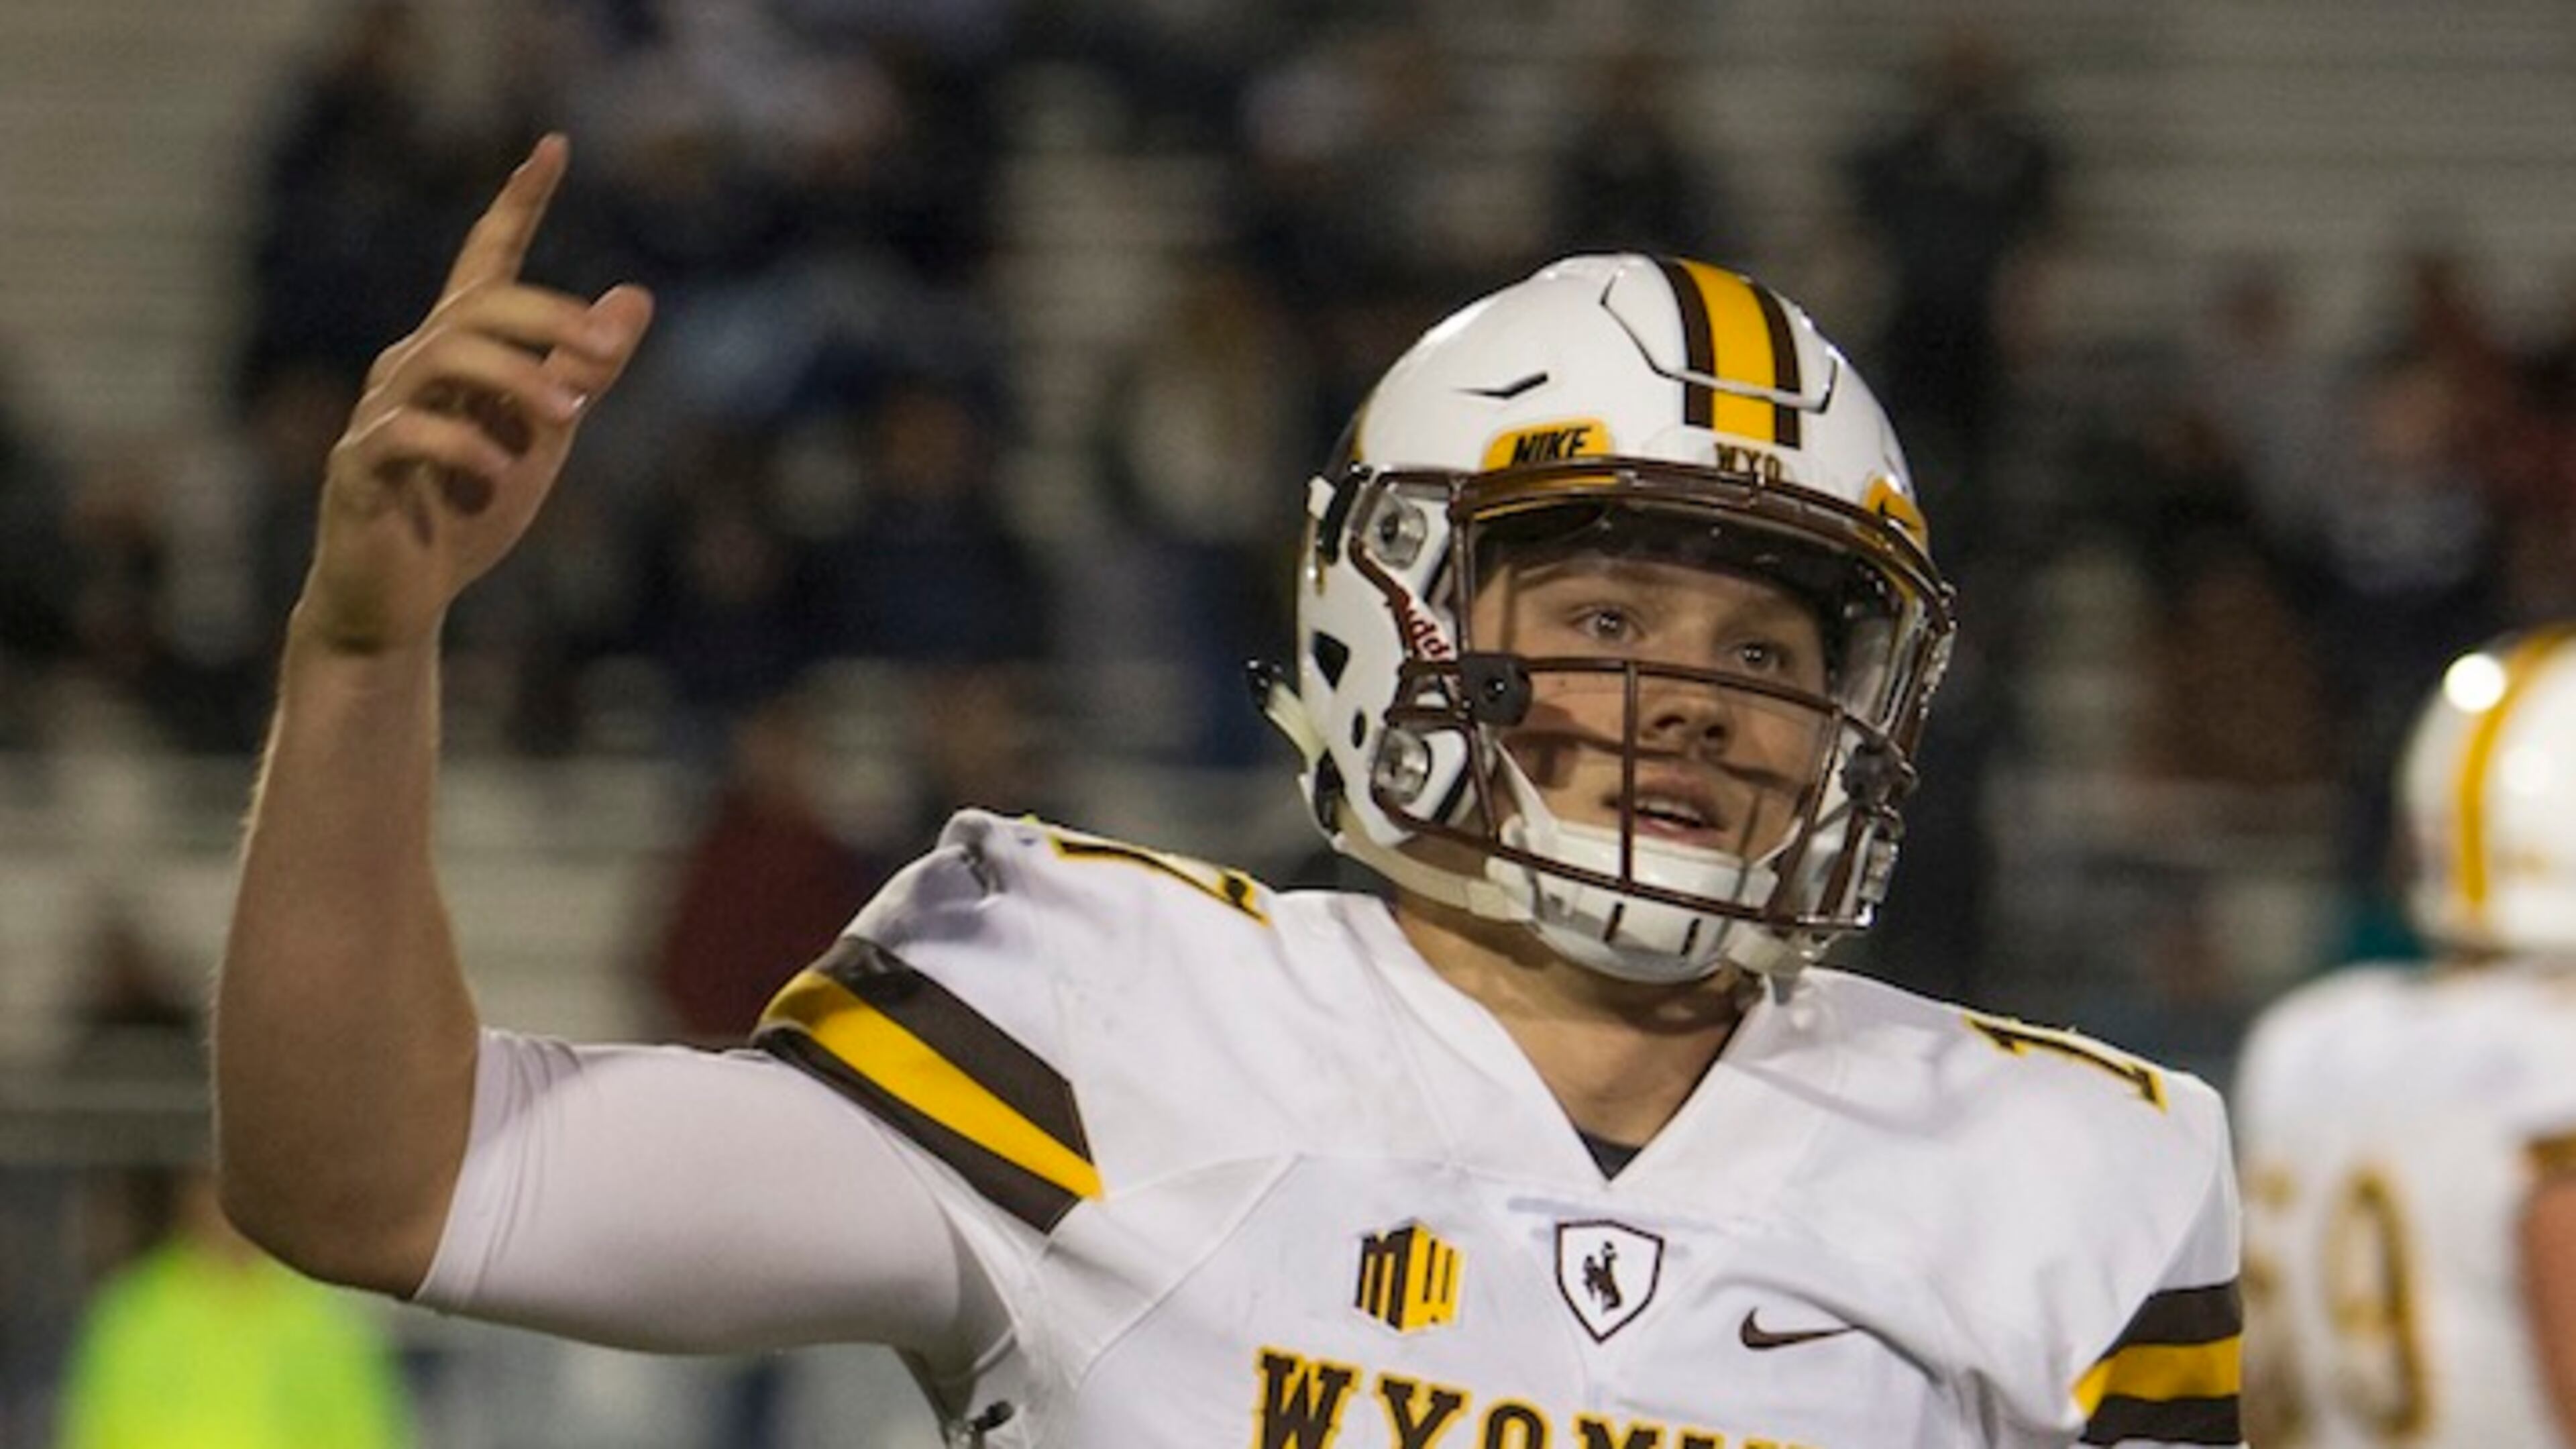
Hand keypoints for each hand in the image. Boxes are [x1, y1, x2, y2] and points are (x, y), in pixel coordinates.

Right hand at [301, 134, 652, 653]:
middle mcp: (410, 366)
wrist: (401, 600)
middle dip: (548, 318)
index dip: (517, 203)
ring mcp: (380, 413)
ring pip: (443, 357)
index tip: (553, 148)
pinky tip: (498, 468)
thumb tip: (635, 297)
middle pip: (477, 304)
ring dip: (516, 378)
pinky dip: (460, 445)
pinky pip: (404, 434)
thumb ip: (583, 370)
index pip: (485, 261)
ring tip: (570, 412)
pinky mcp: (358, 468)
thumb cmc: (467, 513)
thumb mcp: (545, 437)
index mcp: (457, 353)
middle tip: (611, 355)